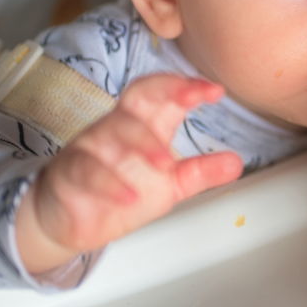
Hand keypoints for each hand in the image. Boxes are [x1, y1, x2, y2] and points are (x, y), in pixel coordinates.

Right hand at [16, 74, 243, 273]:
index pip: (159, 94)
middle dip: (164, 94)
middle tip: (191, 101)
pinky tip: (129, 196)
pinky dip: (109, 183)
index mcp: (141, 126)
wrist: (71, 221)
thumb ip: (199, 173)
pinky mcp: (70, 174)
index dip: (183, 86)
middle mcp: (115, 129)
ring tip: (165, 164)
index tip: (214, 89)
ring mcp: (90, 149)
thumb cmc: (121, 191)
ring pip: (112, 132)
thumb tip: (235, 162)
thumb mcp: (169, 185)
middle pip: (136, 101)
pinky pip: (87, 170)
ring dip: (140, 145)